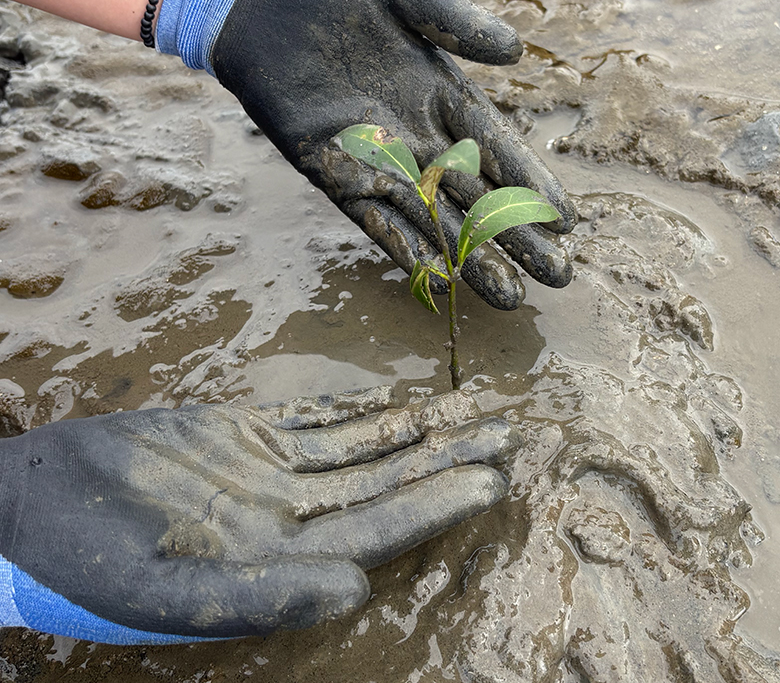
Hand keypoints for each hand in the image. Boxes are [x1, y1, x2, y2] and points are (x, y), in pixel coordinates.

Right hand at [0, 387, 518, 642]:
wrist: (33, 505)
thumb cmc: (85, 558)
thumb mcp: (165, 592)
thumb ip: (263, 595)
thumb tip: (355, 587)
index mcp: (280, 557)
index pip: (381, 526)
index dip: (439, 502)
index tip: (496, 479)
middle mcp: (288, 513)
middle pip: (387, 481)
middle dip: (450, 458)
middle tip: (512, 434)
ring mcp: (269, 470)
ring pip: (362, 445)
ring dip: (418, 428)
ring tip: (474, 412)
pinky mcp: (242, 435)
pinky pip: (315, 421)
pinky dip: (360, 410)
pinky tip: (399, 402)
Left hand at [157, 0, 576, 310]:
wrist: (255, 3)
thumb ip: (454, 22)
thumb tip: (517, 53)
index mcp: (439, 94)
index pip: (497, 148)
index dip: (531, 184)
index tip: (566, 220)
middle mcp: (416, 136)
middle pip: (476, 197)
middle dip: (515, 238)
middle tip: (558, 276)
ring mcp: (376, 160)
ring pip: (434, 221)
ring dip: (470, 259)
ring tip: (510, 298)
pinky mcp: (334, 173)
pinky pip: (376, 220)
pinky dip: (408, 251)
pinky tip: (442, 281)